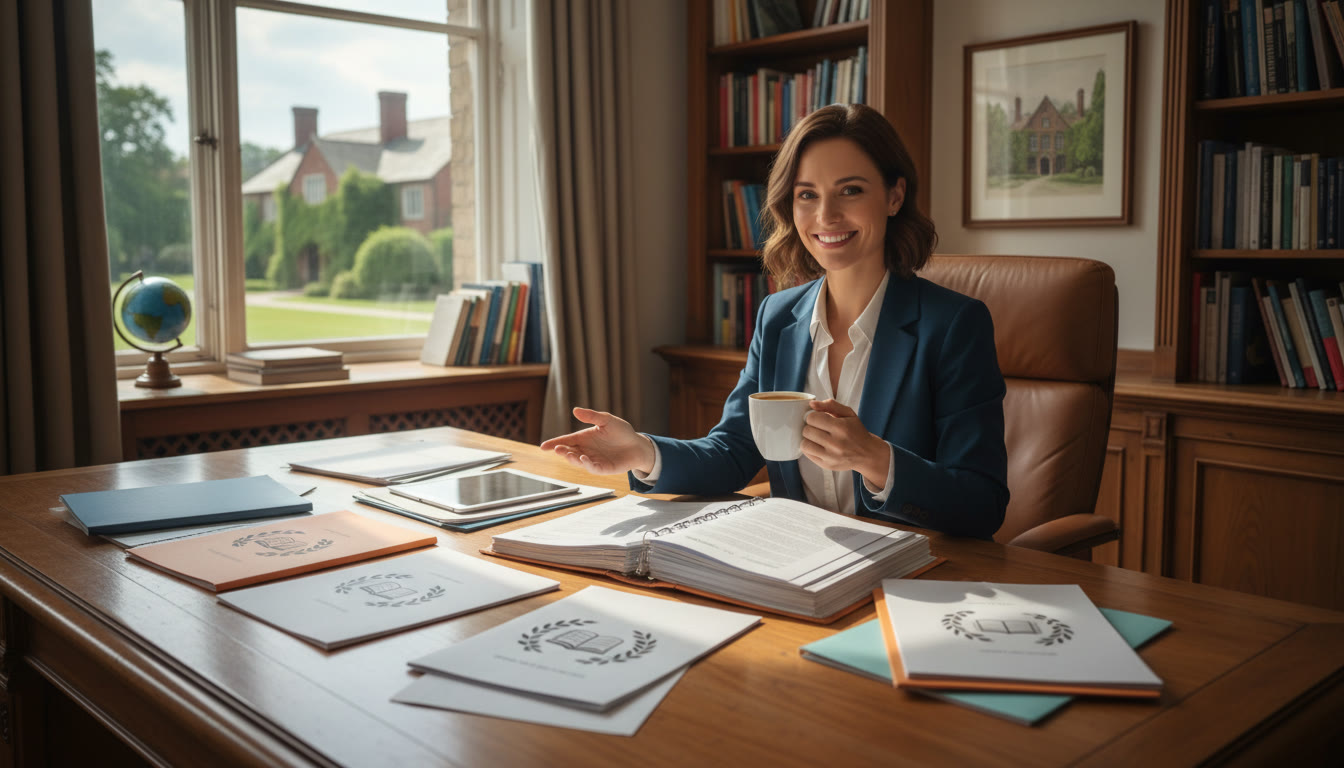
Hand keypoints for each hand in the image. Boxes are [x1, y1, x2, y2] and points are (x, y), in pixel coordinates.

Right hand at [539, 407, 655, 474]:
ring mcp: (593, 460)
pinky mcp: (602, 468)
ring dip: (572, 459)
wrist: (637, 445)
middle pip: (569, 452)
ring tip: (567, 454)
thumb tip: (575, 410)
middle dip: (561, 451)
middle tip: (557, 449)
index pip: (566, 440)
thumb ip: (592, 416)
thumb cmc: (622, 431)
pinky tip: (584, 459)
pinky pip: (592, 468)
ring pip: (578, 461)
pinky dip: (586, 464)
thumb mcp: (607, 420)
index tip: (544, 447)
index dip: (554, 443)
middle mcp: (586, 450)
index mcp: (584, 438)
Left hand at [800, 400, 888, 487]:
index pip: (812, 418)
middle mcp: (836, 443)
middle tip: (818, 428)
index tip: (818, 418)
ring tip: (817, 437)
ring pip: (804, 444)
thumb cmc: (856, 431)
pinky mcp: (826, 465)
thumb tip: (812, 404)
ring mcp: (831, 456)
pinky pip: (807, 454)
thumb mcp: (848, 413)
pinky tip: (817, 445)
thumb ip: (830, 405)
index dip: (813, 416)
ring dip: (808, 439)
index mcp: (841, 428)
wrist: (867, 454)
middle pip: (807, 431)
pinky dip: (809, 448)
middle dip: (810, 427)